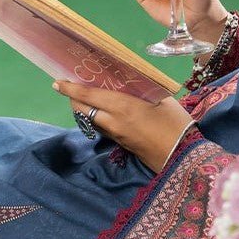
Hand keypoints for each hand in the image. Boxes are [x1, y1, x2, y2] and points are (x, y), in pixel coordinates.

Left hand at [53, 81, 193, 172]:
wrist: (182, 156)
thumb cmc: (176, 123)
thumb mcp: (162, 99)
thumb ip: (142, 90)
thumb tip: (131, 83)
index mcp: (122, 107)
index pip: (89, 96)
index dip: (71, 89)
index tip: (57, 83)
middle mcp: (113, 122)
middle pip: (82, 110)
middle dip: (74, 99)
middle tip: (72, 88)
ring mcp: (116, 135)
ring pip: (90, 120)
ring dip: (84, 109)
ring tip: (87, 97)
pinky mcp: (121, 143)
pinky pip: (101, 128)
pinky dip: (95, 118)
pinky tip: (103, 111)